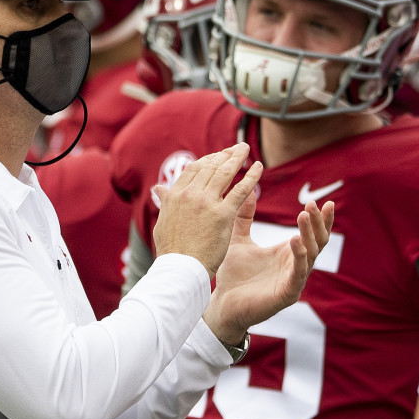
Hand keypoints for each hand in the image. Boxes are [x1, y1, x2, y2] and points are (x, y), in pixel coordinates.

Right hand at [151, 143, 262, 277]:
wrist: (180, 269)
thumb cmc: (172, 252)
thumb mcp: (162, 222)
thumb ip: (166, 202)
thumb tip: (158, 188)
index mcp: (175, 196)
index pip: (193, 169)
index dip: (207, 160)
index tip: (217, 156)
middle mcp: (190, 195)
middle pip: (210, 167)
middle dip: (224, 155)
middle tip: (236, 149)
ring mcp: (207, 203)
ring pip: (225, 173)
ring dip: (237, 158)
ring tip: (245, 149)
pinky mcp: (223, 214)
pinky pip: (240, 190)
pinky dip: (251, 177)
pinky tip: (259, 168)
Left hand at [204, 196, 334, 343]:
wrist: (222, 305)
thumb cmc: (233, 276)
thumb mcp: (239, 240)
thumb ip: (244, 217)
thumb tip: (247, 190)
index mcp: (289, 253)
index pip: (313, 233)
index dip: (320, 219)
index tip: (325, 201)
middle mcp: (296, 265)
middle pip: (318, 241)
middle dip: (318, 222)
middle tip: (313, 204)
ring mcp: (293, 280)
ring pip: (311, 254)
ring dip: (309, 234)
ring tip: (304, 215)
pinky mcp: (287, 294)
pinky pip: (298, 273)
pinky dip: (300, 257)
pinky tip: (295, 240)